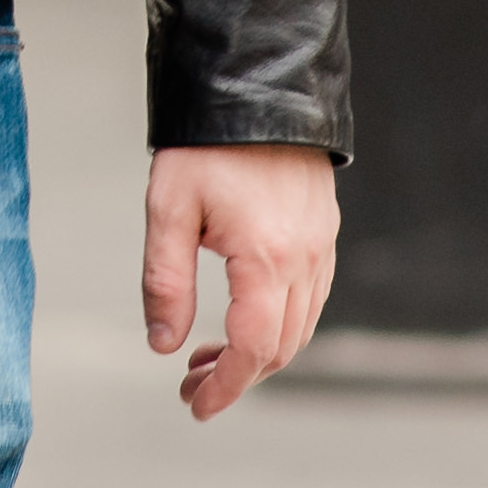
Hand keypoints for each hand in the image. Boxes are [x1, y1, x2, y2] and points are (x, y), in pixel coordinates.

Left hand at [142, 144, 336, 419]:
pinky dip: (279, 322)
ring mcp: (322, 245)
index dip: (225, 386)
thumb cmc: (207, 142)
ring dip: (260, 352)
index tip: (195, 404)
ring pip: (301, 326)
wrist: (256, 83)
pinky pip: (311, 297)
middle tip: (191, 382)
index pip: (253, 349)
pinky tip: (243, 315)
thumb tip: (162, 344)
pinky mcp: (325, 230)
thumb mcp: (168, 208)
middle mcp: (306, 259)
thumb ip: (165, 281)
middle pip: (281, 347)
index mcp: (268, 258)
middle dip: (237, 376)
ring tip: (209, 354)